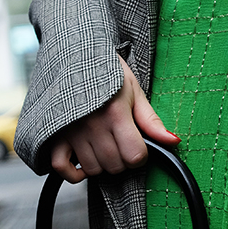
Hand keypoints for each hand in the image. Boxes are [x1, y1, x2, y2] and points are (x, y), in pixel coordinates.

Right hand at [49, 56, 179, 182]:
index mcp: (115, 113)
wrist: (74, 55)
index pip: (135, 155)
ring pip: (93, 168)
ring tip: (104, 147)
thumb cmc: (107, 72)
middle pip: (115, 165)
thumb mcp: (134, 91)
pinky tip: (83, 165)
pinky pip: (60, 166)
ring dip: (102, 164)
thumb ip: (151, 120)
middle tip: (121, 144)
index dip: (141, 155)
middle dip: (123, 160)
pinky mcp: (55, 134)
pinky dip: (73, 173)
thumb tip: (172, 141)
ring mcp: (71, 131)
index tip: (138, 145)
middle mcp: (92, 125)